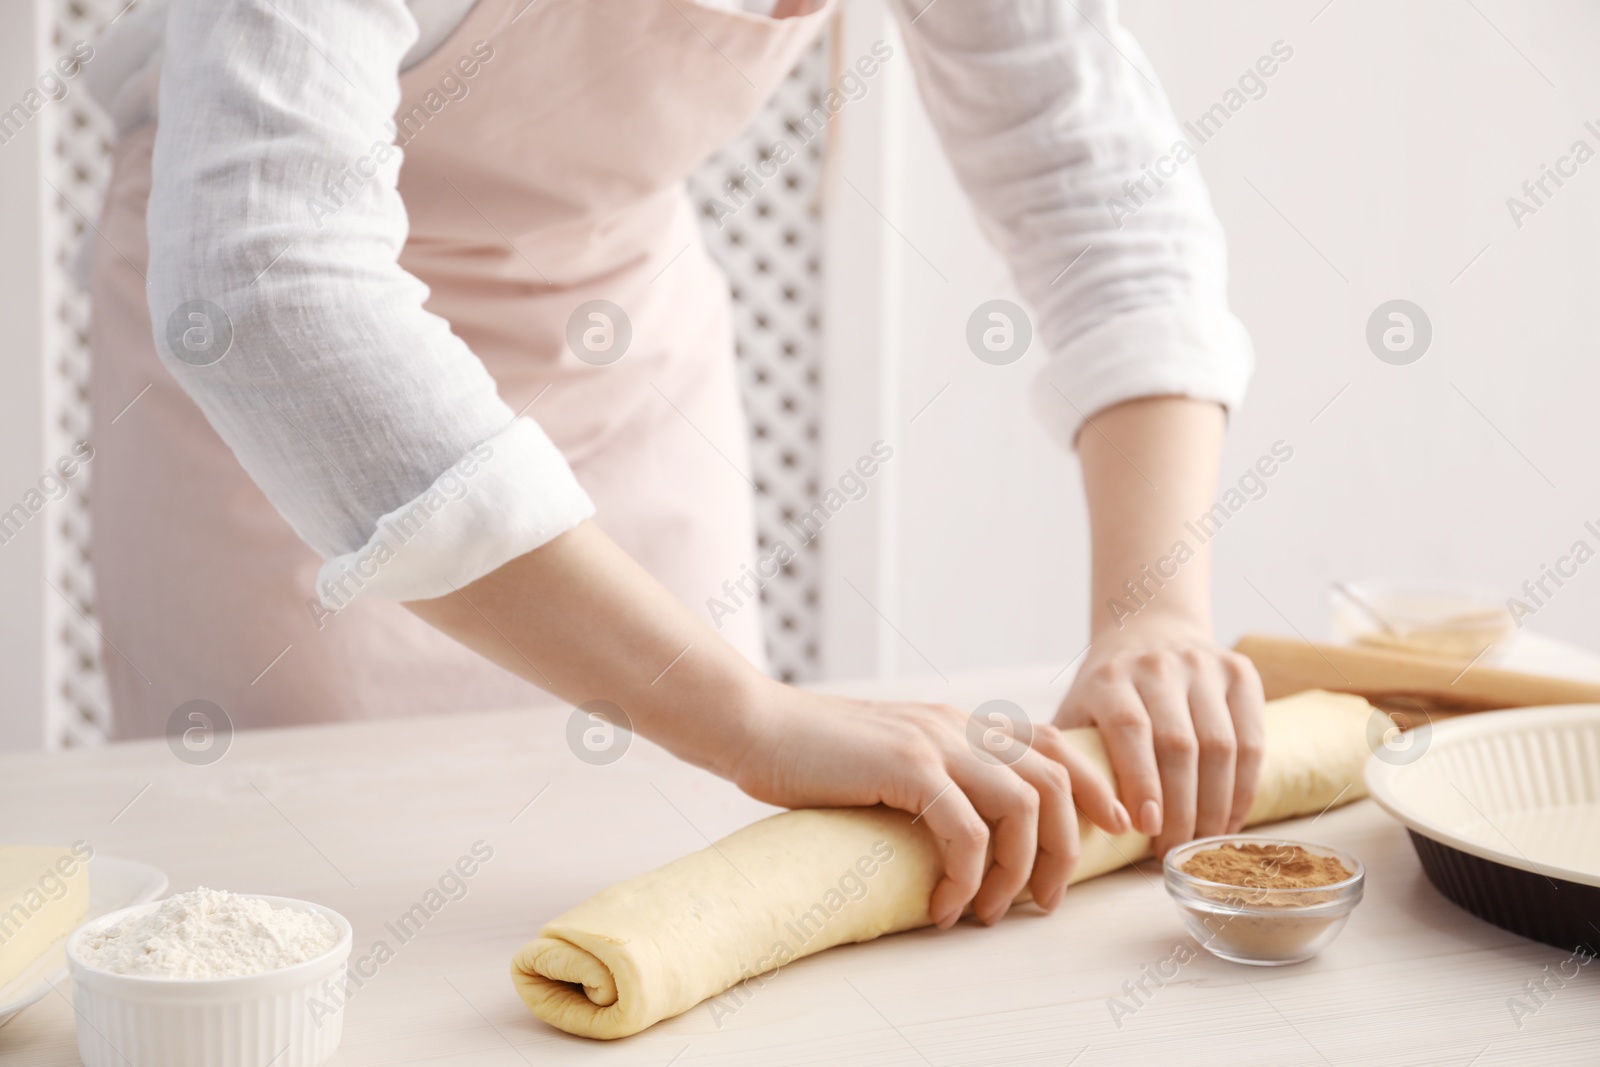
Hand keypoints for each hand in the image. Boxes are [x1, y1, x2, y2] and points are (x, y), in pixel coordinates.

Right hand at [727, 681, 1129, 927]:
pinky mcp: (907, 767)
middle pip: (1054, 780)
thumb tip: (962, 827)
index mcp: (958, 722)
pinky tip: (946, 905)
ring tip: (990, 912)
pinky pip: (966, 830)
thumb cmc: (810, 754)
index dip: (1091, 786)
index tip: (1111, 827)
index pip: (1051, 743)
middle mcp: (957, 726)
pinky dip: (967, 876)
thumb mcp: (888, 755)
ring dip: (1017, 870)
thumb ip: (931, 774)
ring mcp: (935, 742)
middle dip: (1064, 848)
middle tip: (1045, 902)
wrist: (754, 725)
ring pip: (1023, 805)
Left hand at [1054, 614, 1264, 856]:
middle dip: (1182, 808)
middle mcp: (1158, 665)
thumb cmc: (1105, 690)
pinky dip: (1245, 787)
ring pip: (1222, 745)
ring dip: (1216, 804)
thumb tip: (1060, 821)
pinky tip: (1230, 819)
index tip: (1146, 829)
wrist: (1147, 628)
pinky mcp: (1241, 673)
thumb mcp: (1074, 711)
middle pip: (1180, 744)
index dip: (1142, 781)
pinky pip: (1253, 739)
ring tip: (1204, 843)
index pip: (1130, 729)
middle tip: (1175, 850)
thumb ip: (1067, 758)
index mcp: (1109, 677)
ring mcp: (1204, 666)